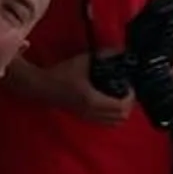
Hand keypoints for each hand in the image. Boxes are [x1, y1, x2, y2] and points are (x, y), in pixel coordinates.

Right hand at [7, 53, 132, 125]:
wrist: (42, 86)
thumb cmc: (61, 73)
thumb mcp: (84, 61)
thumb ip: (103, 56)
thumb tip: (119, 51)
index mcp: (92, 99)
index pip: (121, 107)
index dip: (130, 97)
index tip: (130, 86)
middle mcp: (91, 111)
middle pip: (120, 118)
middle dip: (128, 105)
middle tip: (128, 92)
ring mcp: (87, 117)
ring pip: (113, 123)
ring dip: (121, 112)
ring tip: (120, 98)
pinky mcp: (83, 118)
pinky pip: (104, 122)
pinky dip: (112, 116)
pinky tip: (110, 103)